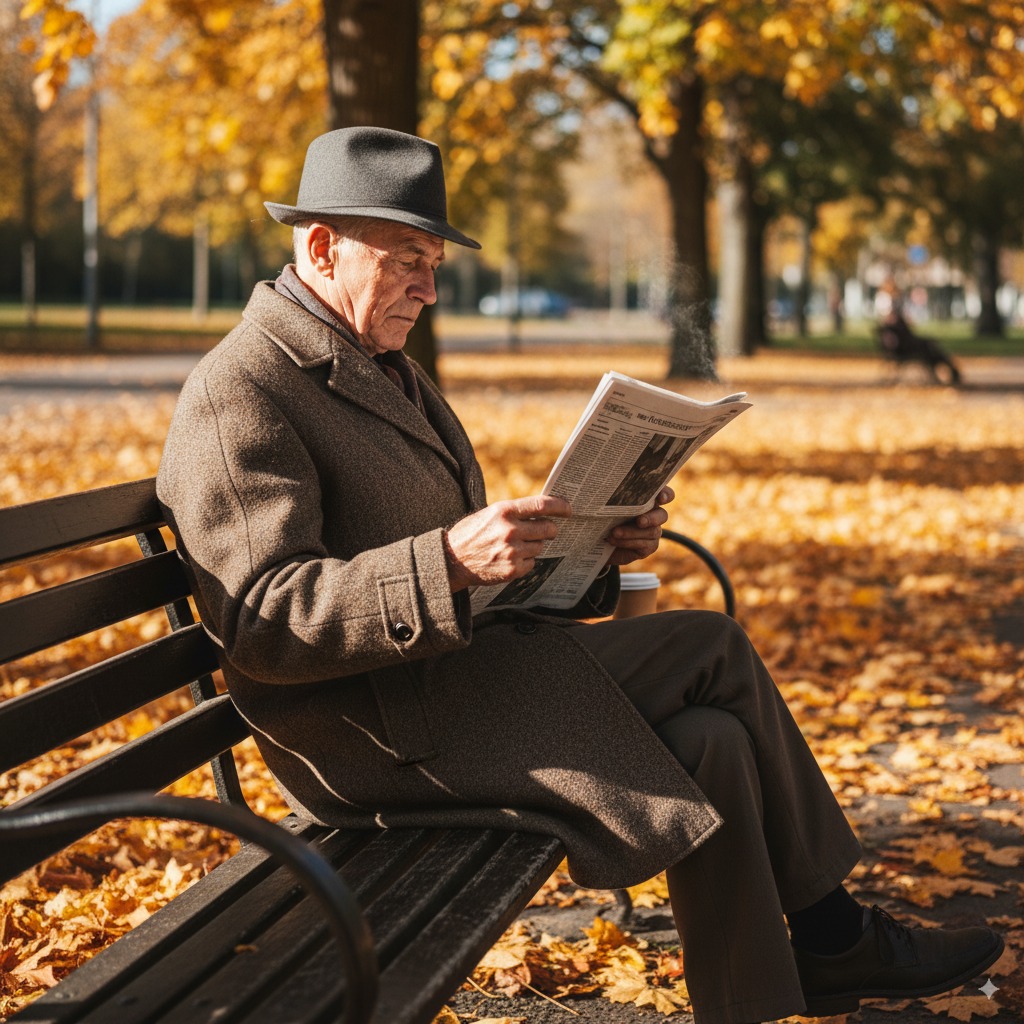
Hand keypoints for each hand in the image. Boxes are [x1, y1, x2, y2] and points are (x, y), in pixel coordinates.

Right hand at [444, 495, 571, 591]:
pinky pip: (531, 563)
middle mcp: (510, 530)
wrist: (451, 560)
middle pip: (548, 528)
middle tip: (546, 530)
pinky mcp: (511, 570)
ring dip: (533, 546)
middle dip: (550, 529)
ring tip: (514, 546)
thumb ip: (515, 513)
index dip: (560, 506)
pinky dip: (525, 561)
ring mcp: (511, 552)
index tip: (569, 509)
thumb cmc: (471, 534)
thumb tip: (543, 512)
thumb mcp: (490, 514)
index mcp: (504, 511)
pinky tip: (509, 559)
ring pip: (540, 547)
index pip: (541, 505)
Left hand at [604, 486, 673, 566]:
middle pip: (662, 515)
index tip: (660, 498)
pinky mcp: (649, 546)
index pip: (664, 494)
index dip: (666, 494)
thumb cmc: (606, 517)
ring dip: (631, 532)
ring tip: (614, 532)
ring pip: (652, 532)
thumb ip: (616, 498)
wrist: (600, 541)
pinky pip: (644, 544)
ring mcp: (653, 531)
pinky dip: (627, 542)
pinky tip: (614, 540)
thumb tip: (605, 486)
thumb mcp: (609, 505)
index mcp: (648, 500)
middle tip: (639, 521)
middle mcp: (654, 515)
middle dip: (652, 518)